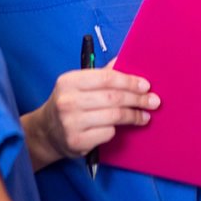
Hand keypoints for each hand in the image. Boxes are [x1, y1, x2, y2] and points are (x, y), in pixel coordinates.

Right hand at [23, 64, 159, 168]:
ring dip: (133, 116)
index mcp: (69, 81)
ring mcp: (70, 123)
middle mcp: (67, 101)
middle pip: (113, 98)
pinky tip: (120, 128)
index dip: (129, 81)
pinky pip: (107, 133)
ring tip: (145, 116)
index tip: (146, 85)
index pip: (106, 78)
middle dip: (137, 99)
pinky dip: (117, 130)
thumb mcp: (79, 84)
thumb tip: (125, 59)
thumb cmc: (70, 103)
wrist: (47, 132)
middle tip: (153, 101)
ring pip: (113, 117)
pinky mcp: (76, 142)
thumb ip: (102, 74)